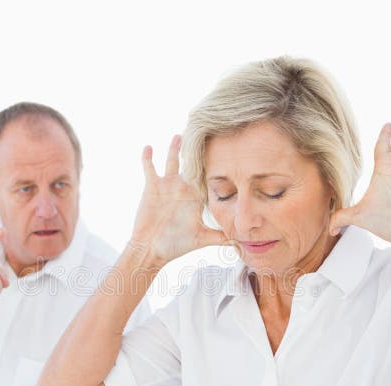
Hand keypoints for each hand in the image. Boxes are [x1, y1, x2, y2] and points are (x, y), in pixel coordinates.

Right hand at [130, 135, 226, 264]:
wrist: (152, 249)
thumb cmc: (176, 245)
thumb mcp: (202, 239)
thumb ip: (221, 237)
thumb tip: (242, 243)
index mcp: (195, 199)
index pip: (208, 178)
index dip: (217, 166)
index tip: (230, 152)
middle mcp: (182, 189)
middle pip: (191, 165)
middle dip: (197, 152)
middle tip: (206, 132)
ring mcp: (167, 186)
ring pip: (172, 162)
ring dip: (174, 149)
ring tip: (179, 135)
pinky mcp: (152, 187)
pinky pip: (149, 168)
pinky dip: (148, 158)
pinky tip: (149, 147)